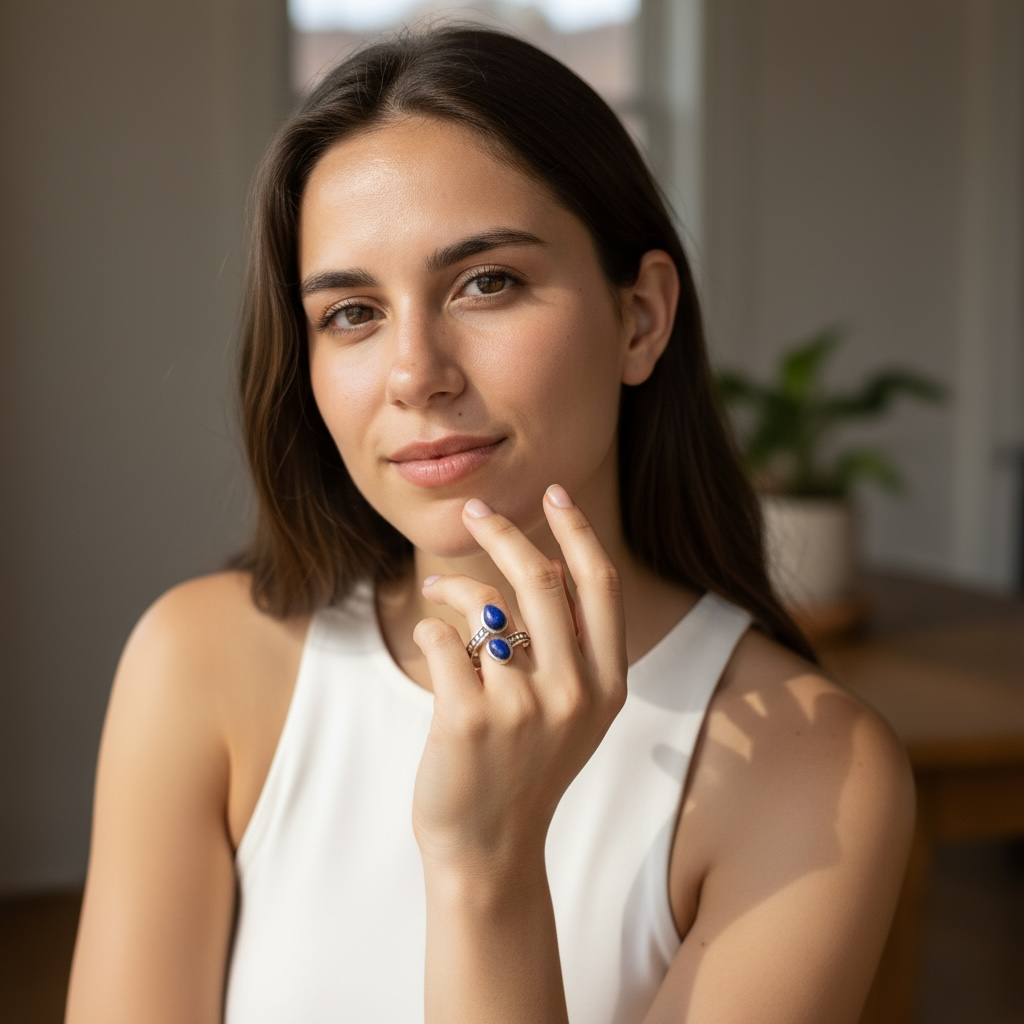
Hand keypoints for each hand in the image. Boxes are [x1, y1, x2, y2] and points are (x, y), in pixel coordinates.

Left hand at [411, 484, 626, 878]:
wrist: (491, 848)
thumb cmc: (527, 768)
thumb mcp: (574, 713)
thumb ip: (571, 648)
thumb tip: (544, 563)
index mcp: (607, 685)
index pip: (599, 585)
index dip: (577, 531)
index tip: (555, 493)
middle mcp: (572, 692)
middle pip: (539, 579)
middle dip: (503, 531)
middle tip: (476, 510)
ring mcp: (520, 707)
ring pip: (484, 605)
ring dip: (452, 585)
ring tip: (437, 589)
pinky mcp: (467, 719)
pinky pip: (440, 639)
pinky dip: (429, 629)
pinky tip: (430, 643)